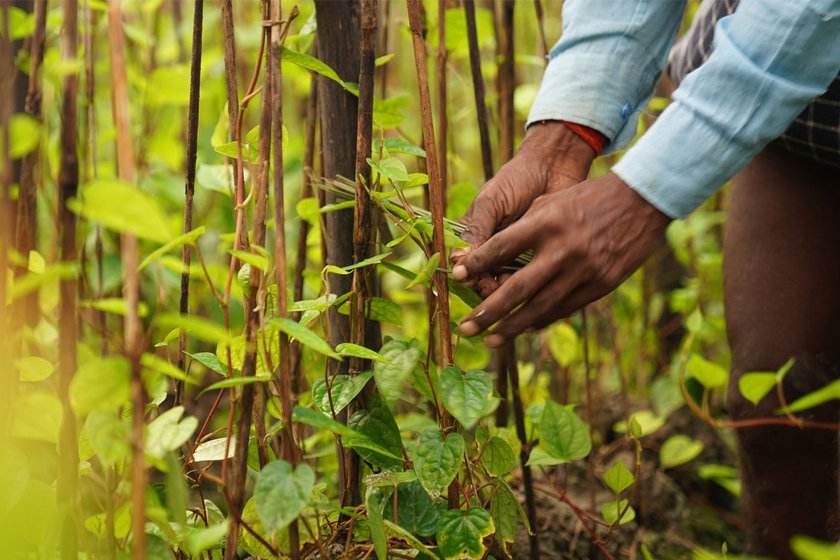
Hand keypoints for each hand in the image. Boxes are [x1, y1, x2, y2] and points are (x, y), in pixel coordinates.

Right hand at [451, 122, 594, 296]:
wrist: (555, 169)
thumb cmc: (518, 179)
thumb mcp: (491, 202)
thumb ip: (476, 230)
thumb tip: (458, 262)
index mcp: (473, 233)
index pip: (461, 261)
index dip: (463, 272)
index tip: (468, 276)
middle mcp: (491, 246)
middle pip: (479, 277)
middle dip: (482, 284)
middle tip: (489, 285)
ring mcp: (513, 253)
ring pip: (501, 282)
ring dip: (502, 287)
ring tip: (509, 281)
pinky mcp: (535, 257)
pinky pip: (525, 277)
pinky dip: (523, 282)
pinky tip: (527, 278)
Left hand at [453, 173, 671, 346]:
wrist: (642, 201)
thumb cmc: (590, 198)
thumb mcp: (552, 201)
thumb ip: (524, 230)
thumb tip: (492, 259)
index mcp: (546, 222)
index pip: (501, 248)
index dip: (477, 264)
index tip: (458, 277)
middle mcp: (562, 249)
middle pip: (516, 289)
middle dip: (487, 312)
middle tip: (464, 329)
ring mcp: (584, 270)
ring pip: (540, 308)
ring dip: (512, 328)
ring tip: (491, 340)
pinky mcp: (601, 284)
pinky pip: (565, 309)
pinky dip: (542, 320)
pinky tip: (526, 328)